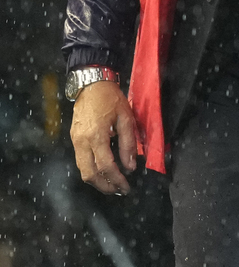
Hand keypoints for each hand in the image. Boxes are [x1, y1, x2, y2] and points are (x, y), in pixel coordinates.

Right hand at [70, 80, 137, 194]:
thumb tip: (130, 166)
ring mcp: (75, 140)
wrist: (91, 83)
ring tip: (111, 183)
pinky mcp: (73, 138)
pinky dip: (91, 170)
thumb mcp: (125, 117)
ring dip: (96, 181)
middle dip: (104, 186)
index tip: (126, 187)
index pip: (105, 166)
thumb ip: (128, 143)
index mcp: (96, 135)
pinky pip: (80, 161)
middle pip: (90, 174)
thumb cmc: (110, 98)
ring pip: (82, 170)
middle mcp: (82, 141)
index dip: (116, 180)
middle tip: (118, 190)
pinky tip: (102, 169)